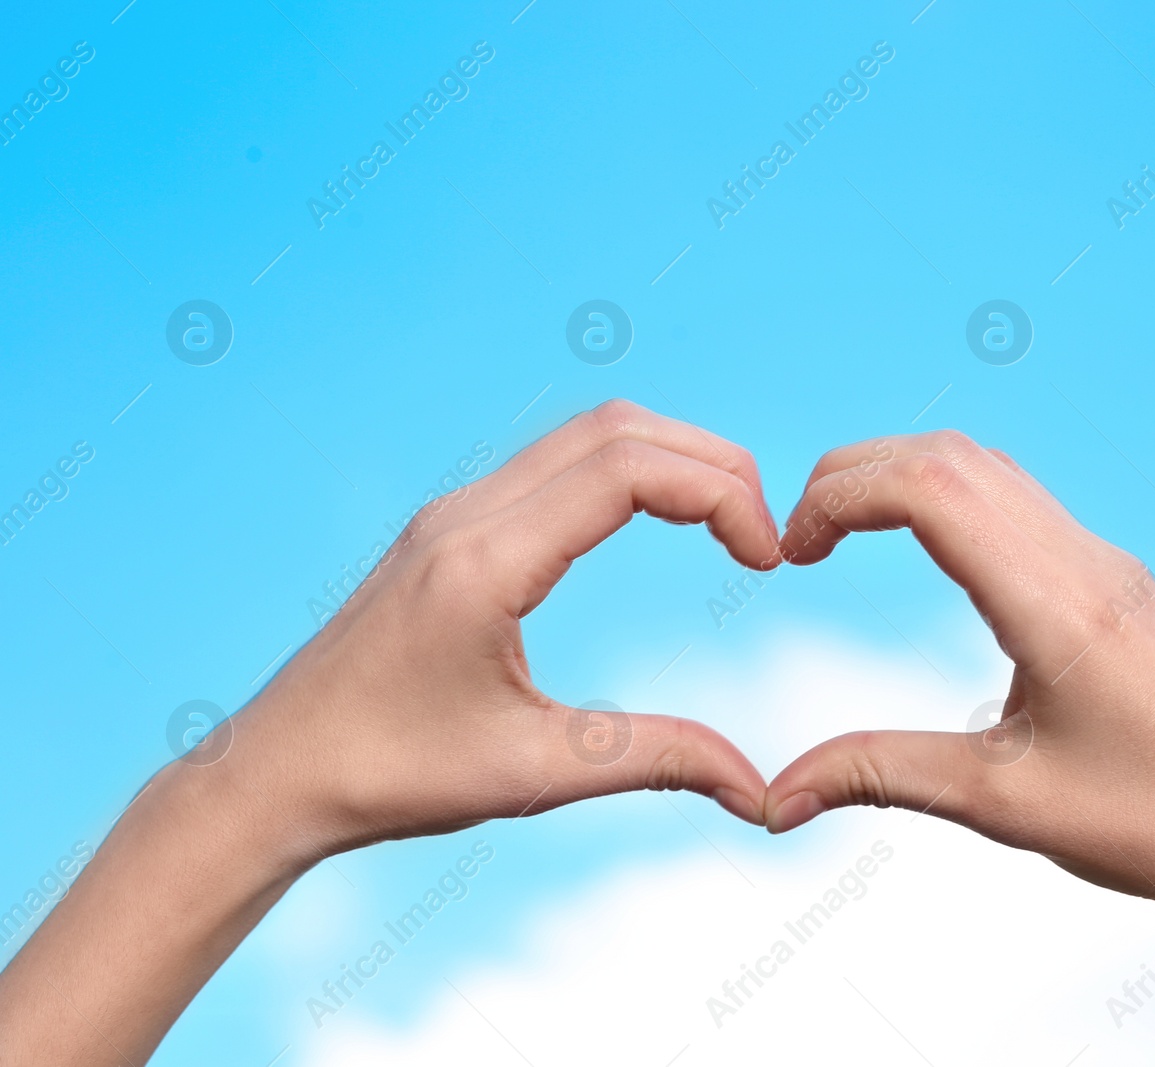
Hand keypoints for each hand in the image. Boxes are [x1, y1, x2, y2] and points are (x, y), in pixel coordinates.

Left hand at [0, 399, 779, 1065]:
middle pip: (619, 428)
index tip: (770, 561)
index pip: (630, 468)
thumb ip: (657, 762)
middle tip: (766, 537)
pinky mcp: (451, 528)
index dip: (722, 493)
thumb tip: (760, 793)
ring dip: (672, 461)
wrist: (274, 773)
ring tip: (729, 527)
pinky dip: (628, 472)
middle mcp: (468, 514)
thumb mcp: (536, 774)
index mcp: (487, 561)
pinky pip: (555, 464)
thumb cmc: (391, 776)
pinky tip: (658, 523)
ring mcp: (455, 513)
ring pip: (587, 435)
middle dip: (713, 464)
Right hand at [763, 430, 1154, 1066]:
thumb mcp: (1002, 804)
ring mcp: (1107, 563)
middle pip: (948, 454)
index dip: (839, 494)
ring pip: (986, 466)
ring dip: (903, 478)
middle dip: (853, 475)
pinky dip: (949, 497)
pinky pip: (1020, 500)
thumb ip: (883, 776)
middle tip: (798, 542)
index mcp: (1056, 605)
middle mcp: (1085, 561)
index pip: (929, 486)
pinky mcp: (1118, 580)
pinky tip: (926, 556)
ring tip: (843, 537)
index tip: (789, 553)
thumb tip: (777, 796)